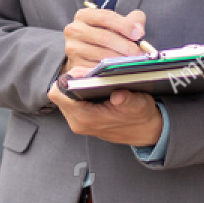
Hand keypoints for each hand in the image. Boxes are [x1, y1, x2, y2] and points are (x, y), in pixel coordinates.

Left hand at [48, 73, 162, 146]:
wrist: (144, 131)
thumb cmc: (140, 116)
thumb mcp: (139, 105)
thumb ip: (127, 100)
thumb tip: (118, 95)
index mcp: (86, 119)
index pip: (59, 94)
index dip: (68, 78)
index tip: (84, 71)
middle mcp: (77, 121)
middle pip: (60, 92)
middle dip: (72, 79)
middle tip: (91, 71)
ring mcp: (77, 120)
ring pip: (64, 95)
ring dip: (75, 84)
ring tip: (93, 76)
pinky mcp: (80, 117)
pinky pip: (71, 98)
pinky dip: (79, 89)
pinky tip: (94, 83)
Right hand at [62, 5, 147, 74]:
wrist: (86, 53)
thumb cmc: (104, 35)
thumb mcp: (116, 23)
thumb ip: (131, 20)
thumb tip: (138, 29)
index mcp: (83, 15)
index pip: (106, 17)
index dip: (125, 26)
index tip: (138, 34)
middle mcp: (74, 30)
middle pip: (104, 37)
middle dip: (125, 45)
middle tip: (138, 52)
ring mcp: (72, 48)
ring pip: (101, 54)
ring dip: (120, 59)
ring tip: (133, 61)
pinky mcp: (75, 64)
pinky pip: (96, 68)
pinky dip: (110, 69)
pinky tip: (120, 69)